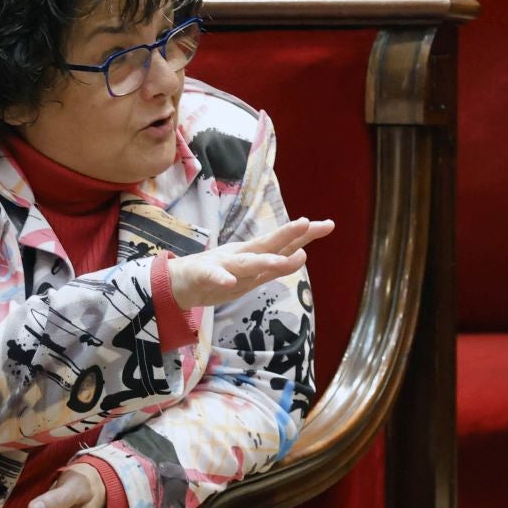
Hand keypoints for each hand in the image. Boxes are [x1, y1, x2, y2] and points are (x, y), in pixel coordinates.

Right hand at [168, 216, 334, 308]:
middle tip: (307, 223)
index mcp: (253, 254)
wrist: (179, 283)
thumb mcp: (253, 274)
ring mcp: (222, 265)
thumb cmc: (219, 275)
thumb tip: (304, 254)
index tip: (328, 224)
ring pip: (246, 262)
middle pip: (267, 244)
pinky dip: (221, 278)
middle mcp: (241, 255)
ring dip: (263, 260)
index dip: (305, 234)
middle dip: (287, 235)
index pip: (284, 243)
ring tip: (282, 259)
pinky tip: (230, 282)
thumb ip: (277, 266)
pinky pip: (213, 277)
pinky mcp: (202, 276)